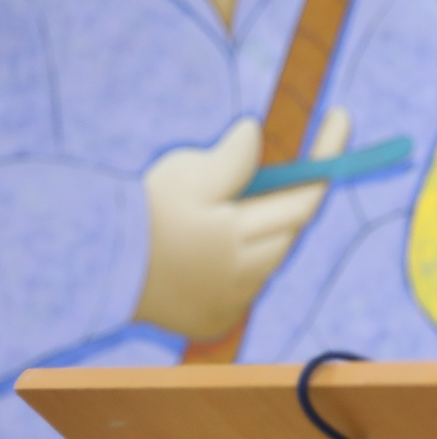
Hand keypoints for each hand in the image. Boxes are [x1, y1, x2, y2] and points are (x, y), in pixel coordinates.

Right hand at [133, 110, 350, 337]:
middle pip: (289, 230)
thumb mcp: (183, 174)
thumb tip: (254, 133)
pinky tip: (214, 252)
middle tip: (285, 170)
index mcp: (240, 235)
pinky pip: (244, 288)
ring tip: (232, 211)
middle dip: (292, 200)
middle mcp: (245, 275)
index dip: (329, 159)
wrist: (90, 272)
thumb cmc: (137, 216)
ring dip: (263, 234)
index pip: (307, 197)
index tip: (343, 117)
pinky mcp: (215, 321)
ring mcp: (232, 302)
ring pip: (268, 260)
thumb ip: (231, 160)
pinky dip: (240, 265)